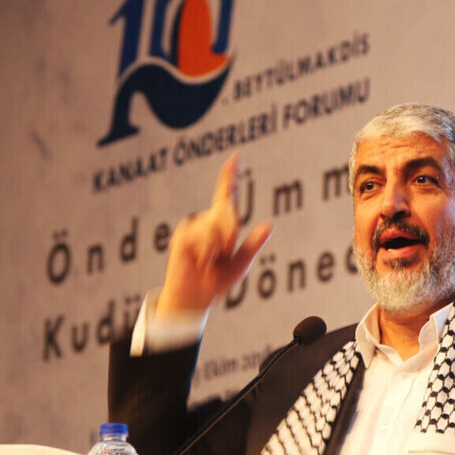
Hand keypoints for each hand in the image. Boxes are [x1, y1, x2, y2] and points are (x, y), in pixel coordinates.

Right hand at [155, 152, 273, 318]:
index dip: (230, 176)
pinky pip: (204, 239)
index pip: (227, 196)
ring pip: (217, 228)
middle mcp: (207, 220)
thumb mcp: (241, 263)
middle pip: (228, 212)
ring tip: (209, 262)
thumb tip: (270, 224)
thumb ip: (254, 244)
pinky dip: (207, 254)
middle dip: (230, 234)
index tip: (235, 157)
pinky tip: (200, 263)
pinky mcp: (183, 235)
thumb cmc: (216, 281)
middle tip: (223, 254)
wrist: (194, 297)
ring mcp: (194, 226)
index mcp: (222, 225)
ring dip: (219, 248)